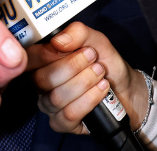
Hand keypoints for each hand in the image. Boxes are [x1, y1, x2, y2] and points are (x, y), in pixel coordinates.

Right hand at [26, 22, 145, 134]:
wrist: (126, 89)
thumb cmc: (106, 64)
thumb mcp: (96, 41)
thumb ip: (78, 33)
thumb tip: (58, 40)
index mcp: (43, 62)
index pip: (30, 58)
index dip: (46, 53)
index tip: (71, 47)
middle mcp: (42, 85)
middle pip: (42, 79)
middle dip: (73, 67)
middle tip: (94, 60)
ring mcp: (50, 106)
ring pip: (56, 98)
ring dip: (84, 82)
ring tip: (101, 74)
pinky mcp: (61, 124)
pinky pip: (68, 115)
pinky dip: (89, 100)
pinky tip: (101, 90)